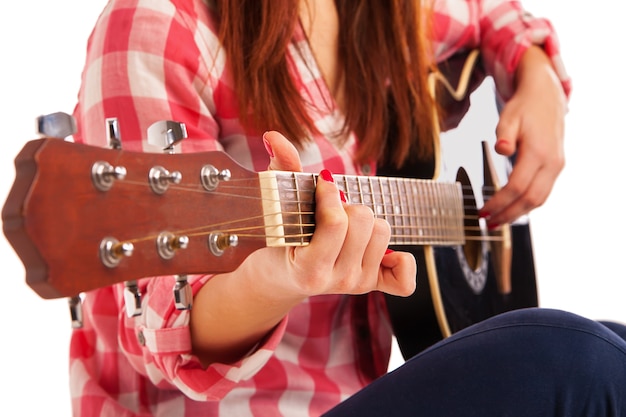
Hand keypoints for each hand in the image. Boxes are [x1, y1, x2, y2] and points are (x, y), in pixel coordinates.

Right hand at [260, 131, 416, 297]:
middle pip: (364, 220)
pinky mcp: (373, 285)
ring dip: (365, 221)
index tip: (321, 182)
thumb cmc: (280, 238)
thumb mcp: (278, 208)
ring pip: (383, 230)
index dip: (329, 193)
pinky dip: (399, 259)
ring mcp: (357, 284)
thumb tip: (274, 137)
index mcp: (310, 269)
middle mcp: (337, 281)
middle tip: (328, 212)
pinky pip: (404, 277)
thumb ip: (281, 169)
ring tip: (343, 226)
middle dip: (345, 206)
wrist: (281, 277)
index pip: (335, 223)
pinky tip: (377, 249)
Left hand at [480, 46, 566, 226]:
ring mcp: (557, 166)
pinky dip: (527, 204)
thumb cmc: (525, 107)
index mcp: (539, 152)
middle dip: (509, 214)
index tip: (483, 211)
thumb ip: (504, 135)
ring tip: (498, 221)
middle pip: (530, 200)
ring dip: (519, 213)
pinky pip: (543, 192)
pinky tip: (512, 208)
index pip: (517, 187)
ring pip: (539, 199)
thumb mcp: (509, 116)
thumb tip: (501, 149)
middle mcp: (552, 162)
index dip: (499, 202)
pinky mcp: (556, 167)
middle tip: (489, 223)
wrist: (547, 97)